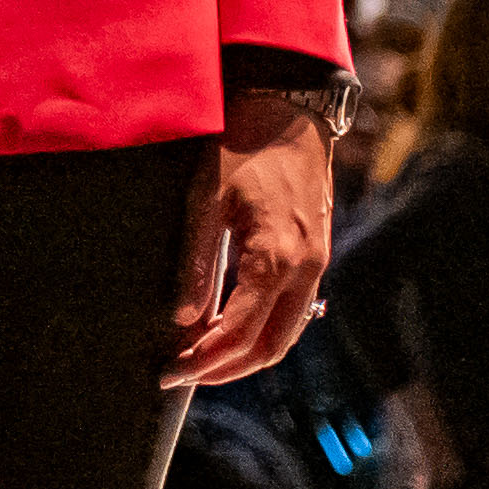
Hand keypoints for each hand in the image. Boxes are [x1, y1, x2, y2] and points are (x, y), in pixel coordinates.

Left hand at [167, 94, 333, 386]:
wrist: (288, 113)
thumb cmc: (242, 148)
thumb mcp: (206, 200)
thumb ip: (197, 263)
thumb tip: (185, 317)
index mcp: (274, 259)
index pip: (238, 332)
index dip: (203, 359)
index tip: (171, 371)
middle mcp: (304, 270)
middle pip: (270, 348)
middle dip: (226, 370)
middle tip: (183, 375)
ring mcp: (316, 266)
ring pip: (287, 335)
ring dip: (247, 356)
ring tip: (203, 361)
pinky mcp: (317, 257)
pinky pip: (294, 312)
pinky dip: (265, 331)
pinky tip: (233, 330)